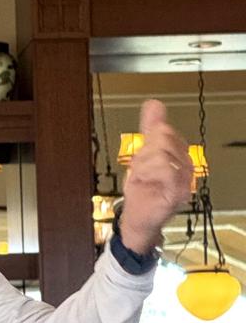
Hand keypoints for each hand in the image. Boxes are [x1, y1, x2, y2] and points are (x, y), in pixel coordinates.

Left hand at [120, 99, 192, 253]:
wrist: (137, 218)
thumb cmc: (142, 190)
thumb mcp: (142, 155)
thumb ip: (150, 130)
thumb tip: (154, 104)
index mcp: (179, 156)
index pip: (166, 132)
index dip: (148, 142)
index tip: (142, 158)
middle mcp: (186, 167)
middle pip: (165, 140)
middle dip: (144, 153)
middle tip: (141, 170)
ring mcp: (184, 181)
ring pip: (163, 154)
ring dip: (143, 166)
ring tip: (143, 179)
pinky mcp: (177, 194)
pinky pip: (166, 171)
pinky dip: (148, 174)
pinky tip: (144, 182)